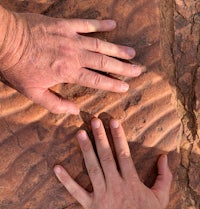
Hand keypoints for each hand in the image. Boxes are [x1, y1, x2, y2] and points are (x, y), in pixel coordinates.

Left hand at [0, 9, 141, 113]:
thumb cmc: (18, 68)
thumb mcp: (33, 93)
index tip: (126, 87)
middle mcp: (74, 55)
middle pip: (104, 62)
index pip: (97, 80)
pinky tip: (113, 24)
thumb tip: (74, 112)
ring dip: (117, 49)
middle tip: (138, 70)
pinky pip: (86, 24)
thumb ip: (55, 104)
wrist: (5, 40)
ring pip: (100, 44)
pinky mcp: (64, 25)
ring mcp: (71, 38)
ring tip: (132, 53)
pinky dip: (100, 24)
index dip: (113, 84)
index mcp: (68, 73)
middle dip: (123, 67)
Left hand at [54, 118, 171, 208]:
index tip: (113, 122)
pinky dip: (66, 180)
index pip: (124, 153)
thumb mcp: (161, 196)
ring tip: (80, 133)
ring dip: (86, 150)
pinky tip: (57, 168)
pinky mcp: (91, 206)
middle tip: (94, 121)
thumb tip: (164, 157)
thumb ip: (165, 175)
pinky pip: (77, 192)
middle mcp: (115, 184)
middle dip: (101, 137)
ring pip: (92, 168)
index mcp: (131, 181)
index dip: (118, 136)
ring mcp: (102, 194)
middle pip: (106, 156)